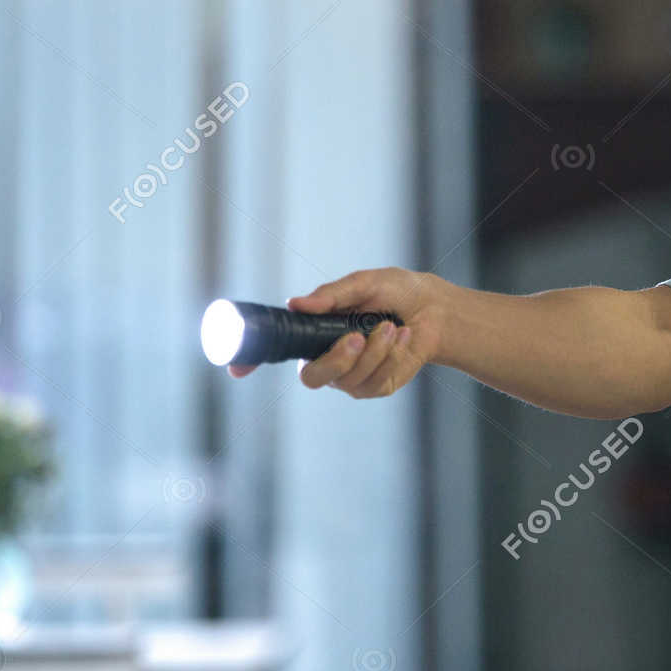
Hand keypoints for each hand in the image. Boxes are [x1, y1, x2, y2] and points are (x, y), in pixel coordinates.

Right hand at [227, 267, 443, 399]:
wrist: (435, 308)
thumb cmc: (395, 291)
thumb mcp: (363, 284)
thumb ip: (331, 296)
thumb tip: (296, 304)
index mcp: (314, 332)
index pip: (275, 351)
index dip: (249, 363)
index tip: (236, 370)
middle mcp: (327, 358)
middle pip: (312, 378)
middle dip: (336, 360)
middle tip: (357, 336)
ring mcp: (351, 376)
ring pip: (349, 379)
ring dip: (375, 351)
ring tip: (391, 325)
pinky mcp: (377, 386)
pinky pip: (376, 381)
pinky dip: (392, 356)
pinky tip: (403, 337)